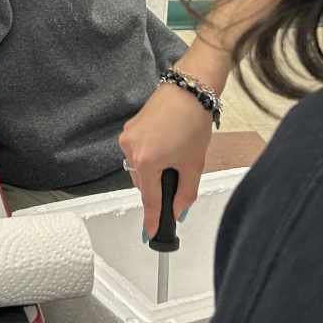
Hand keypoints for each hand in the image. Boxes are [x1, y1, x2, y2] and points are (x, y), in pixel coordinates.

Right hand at [120, 80, 214, 237]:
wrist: (190, 88)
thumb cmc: (193, 121)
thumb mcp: (194, 163)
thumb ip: (186, 193)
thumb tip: (178, 212)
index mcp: (147, 161)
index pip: (150, 199)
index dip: (152, 219)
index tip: (150, 234)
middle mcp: (131, 149)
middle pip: (142, 183)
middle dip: (158, 187)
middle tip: (178, 177)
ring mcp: (128, 136)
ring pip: (139, 168)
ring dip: (153, 170)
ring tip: (175, 154)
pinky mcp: (130, 127)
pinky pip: (137, 152)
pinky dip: (150, 156)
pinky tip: (167, 144)